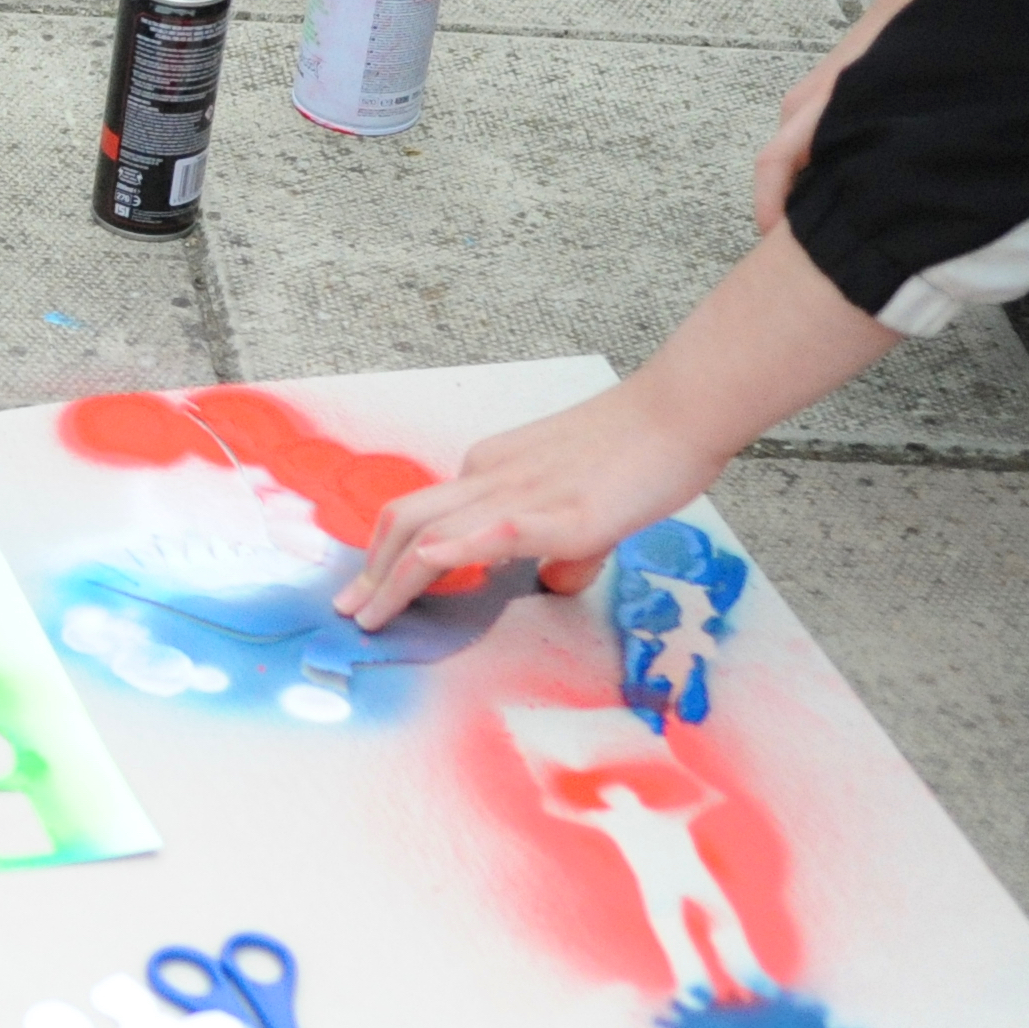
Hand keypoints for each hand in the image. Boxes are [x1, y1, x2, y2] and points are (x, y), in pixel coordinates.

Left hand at [334, 379, 729, 632]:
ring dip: (393, 578)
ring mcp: (522, 492)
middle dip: (370, 571)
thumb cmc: (641, 448)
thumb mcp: (584, 502)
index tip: (373, 586)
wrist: (679, 410)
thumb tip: (556, 581)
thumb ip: (565, 544)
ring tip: (369, 617)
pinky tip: (428, 569)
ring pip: (434, 530)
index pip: (425, 512)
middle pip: (408, 520)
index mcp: (494, 468)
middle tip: (349, 611)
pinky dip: (454, 551)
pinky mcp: (561, 512)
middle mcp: (493, 476)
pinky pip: (494, 530)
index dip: (390, 552)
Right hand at [754, 8, 890, 233]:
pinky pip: (816, 145)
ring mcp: (809, 104)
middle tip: (812, 248)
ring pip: (799, 159)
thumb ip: (848, 147)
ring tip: (838, 220)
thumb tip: (838, 196)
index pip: (770, 167)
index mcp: (803, 111)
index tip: (774, 242)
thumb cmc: (896, 45)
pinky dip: (825, 169)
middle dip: (788, 209)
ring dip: (810, 189)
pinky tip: (855, 181)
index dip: (768, 209)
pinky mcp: (826, 102)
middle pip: (780, 170)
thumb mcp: (875, 102)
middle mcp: (797, 110)